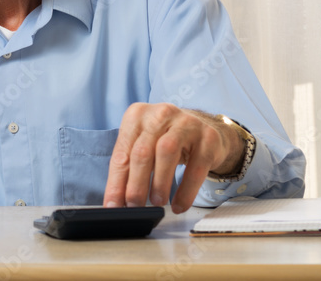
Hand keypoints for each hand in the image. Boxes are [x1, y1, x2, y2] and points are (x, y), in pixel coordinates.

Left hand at [102, 103, 244, 213]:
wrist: (202, 127)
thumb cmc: (164, 139)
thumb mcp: (143, 146)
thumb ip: (129, 169)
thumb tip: (116, 202)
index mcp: (137, 115)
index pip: (122, 152)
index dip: (116, 182)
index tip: (113, 205)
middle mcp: (160, 114)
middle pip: (142, 152)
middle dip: (136, 184)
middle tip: (135, 206)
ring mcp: (186, 123)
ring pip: (167, 152)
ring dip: (159, 183)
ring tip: (157, 202)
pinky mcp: (208, 137)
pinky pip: (196, 167)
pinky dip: (186, 190)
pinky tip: (179, 205)